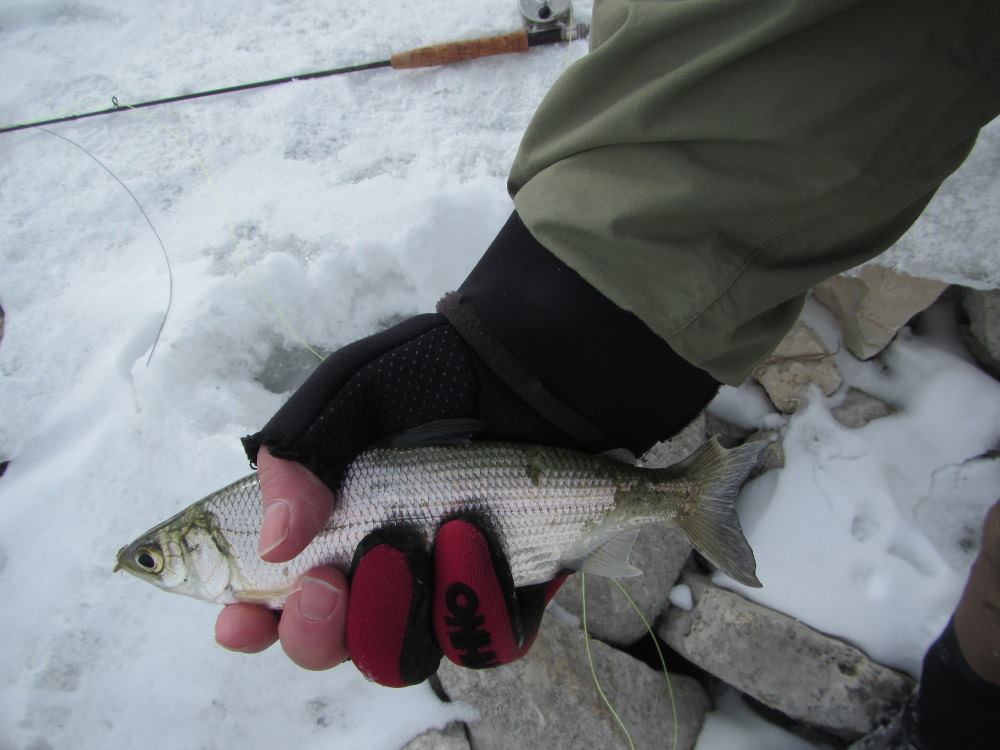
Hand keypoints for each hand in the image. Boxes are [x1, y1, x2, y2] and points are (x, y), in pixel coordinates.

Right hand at [215, 212, 717, 684]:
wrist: (530, 358)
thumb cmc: (434, 370)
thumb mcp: (351, 391)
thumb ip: (302, 452)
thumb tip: (278, 544)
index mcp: (333, 529)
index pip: (276, 601)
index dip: (252, 625)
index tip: (240, 620)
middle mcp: (384, 569)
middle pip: (337, 646)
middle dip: (320, 631)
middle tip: (328, 579)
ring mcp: (447, 586)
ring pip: (407, 656)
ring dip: (401, 608)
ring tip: (429, 532)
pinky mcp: (512, 591)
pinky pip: (489, 641)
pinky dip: (474, 600)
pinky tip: (474, 537)